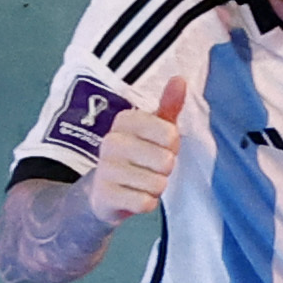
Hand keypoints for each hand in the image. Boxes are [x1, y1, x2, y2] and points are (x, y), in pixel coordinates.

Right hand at [85, 70, 194, 224]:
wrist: (103, 193)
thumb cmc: (136, 157)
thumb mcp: (153, 129)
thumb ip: (168, 106)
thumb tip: (180, 79)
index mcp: (124, 121)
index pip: (170, 134)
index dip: (172, 147)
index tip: (159, 148)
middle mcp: (111, 141)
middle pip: (166, 161)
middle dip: (164, 171)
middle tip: (149, 169)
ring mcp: (105, 169)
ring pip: (157, 184)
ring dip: (155, 188)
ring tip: (140, 183)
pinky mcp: (105, 196)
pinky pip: (145, 203)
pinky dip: (146, 204)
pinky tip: (133, 197)